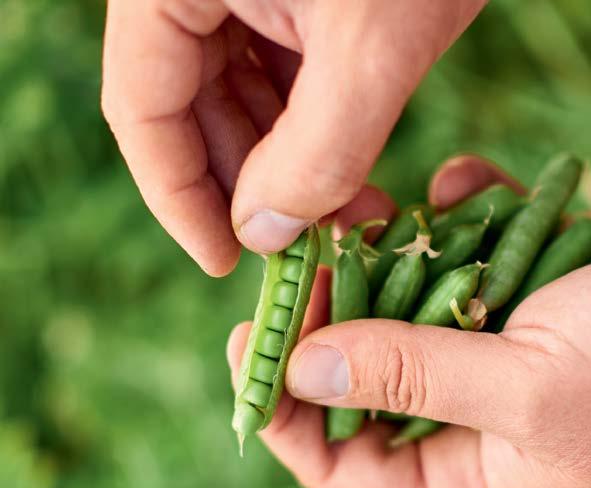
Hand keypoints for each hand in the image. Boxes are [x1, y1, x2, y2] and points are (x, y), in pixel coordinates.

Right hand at [101, 0, 484, 275]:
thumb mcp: (373, 48)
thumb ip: (317, 150)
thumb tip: (263, 234)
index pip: (142, 107)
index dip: (179, 197)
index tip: (226, 263)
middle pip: (189, 107)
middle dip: (246, 186)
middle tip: (298, 247)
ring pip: (239, 99)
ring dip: (282, 167)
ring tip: (337, 216)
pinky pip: (282, 77)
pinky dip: (311, 131)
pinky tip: (347, 172)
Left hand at [227, 156, 590, 487]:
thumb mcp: (527, 389)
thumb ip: (410, 378)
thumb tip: (305, 371)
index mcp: (477, 477)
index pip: (349, 465)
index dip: (290, 410)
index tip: (255, 343)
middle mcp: (481, 415)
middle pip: (370, 375)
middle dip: (339, 316)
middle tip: (309, 257)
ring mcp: (505, 342)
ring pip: (413, 303)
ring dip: (396, 257)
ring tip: (376, 217)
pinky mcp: (531, 281)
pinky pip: (471, 248)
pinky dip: (460, 215)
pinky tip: (459, 187)